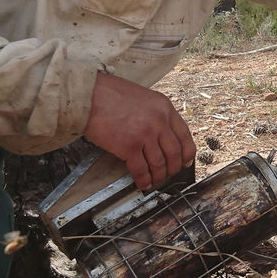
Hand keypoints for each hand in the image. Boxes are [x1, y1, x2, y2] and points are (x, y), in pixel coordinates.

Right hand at [84, 73, 194, 189]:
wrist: (89, 96)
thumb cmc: (109, 94)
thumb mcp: (142, 98)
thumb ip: (154, 114)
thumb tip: (160, 135)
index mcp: (164, 107)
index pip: (184, 135)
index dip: (187, 153)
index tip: (186, 161)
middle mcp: (159, 121)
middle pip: (174, 153)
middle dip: (173, 168)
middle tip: (170, 174)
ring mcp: (145, 135)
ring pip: (159, 164)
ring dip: (158, 176)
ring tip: (155, 181)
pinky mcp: (130, 147)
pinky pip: (141, 169)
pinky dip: (143, 179)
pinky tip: (142, 183)